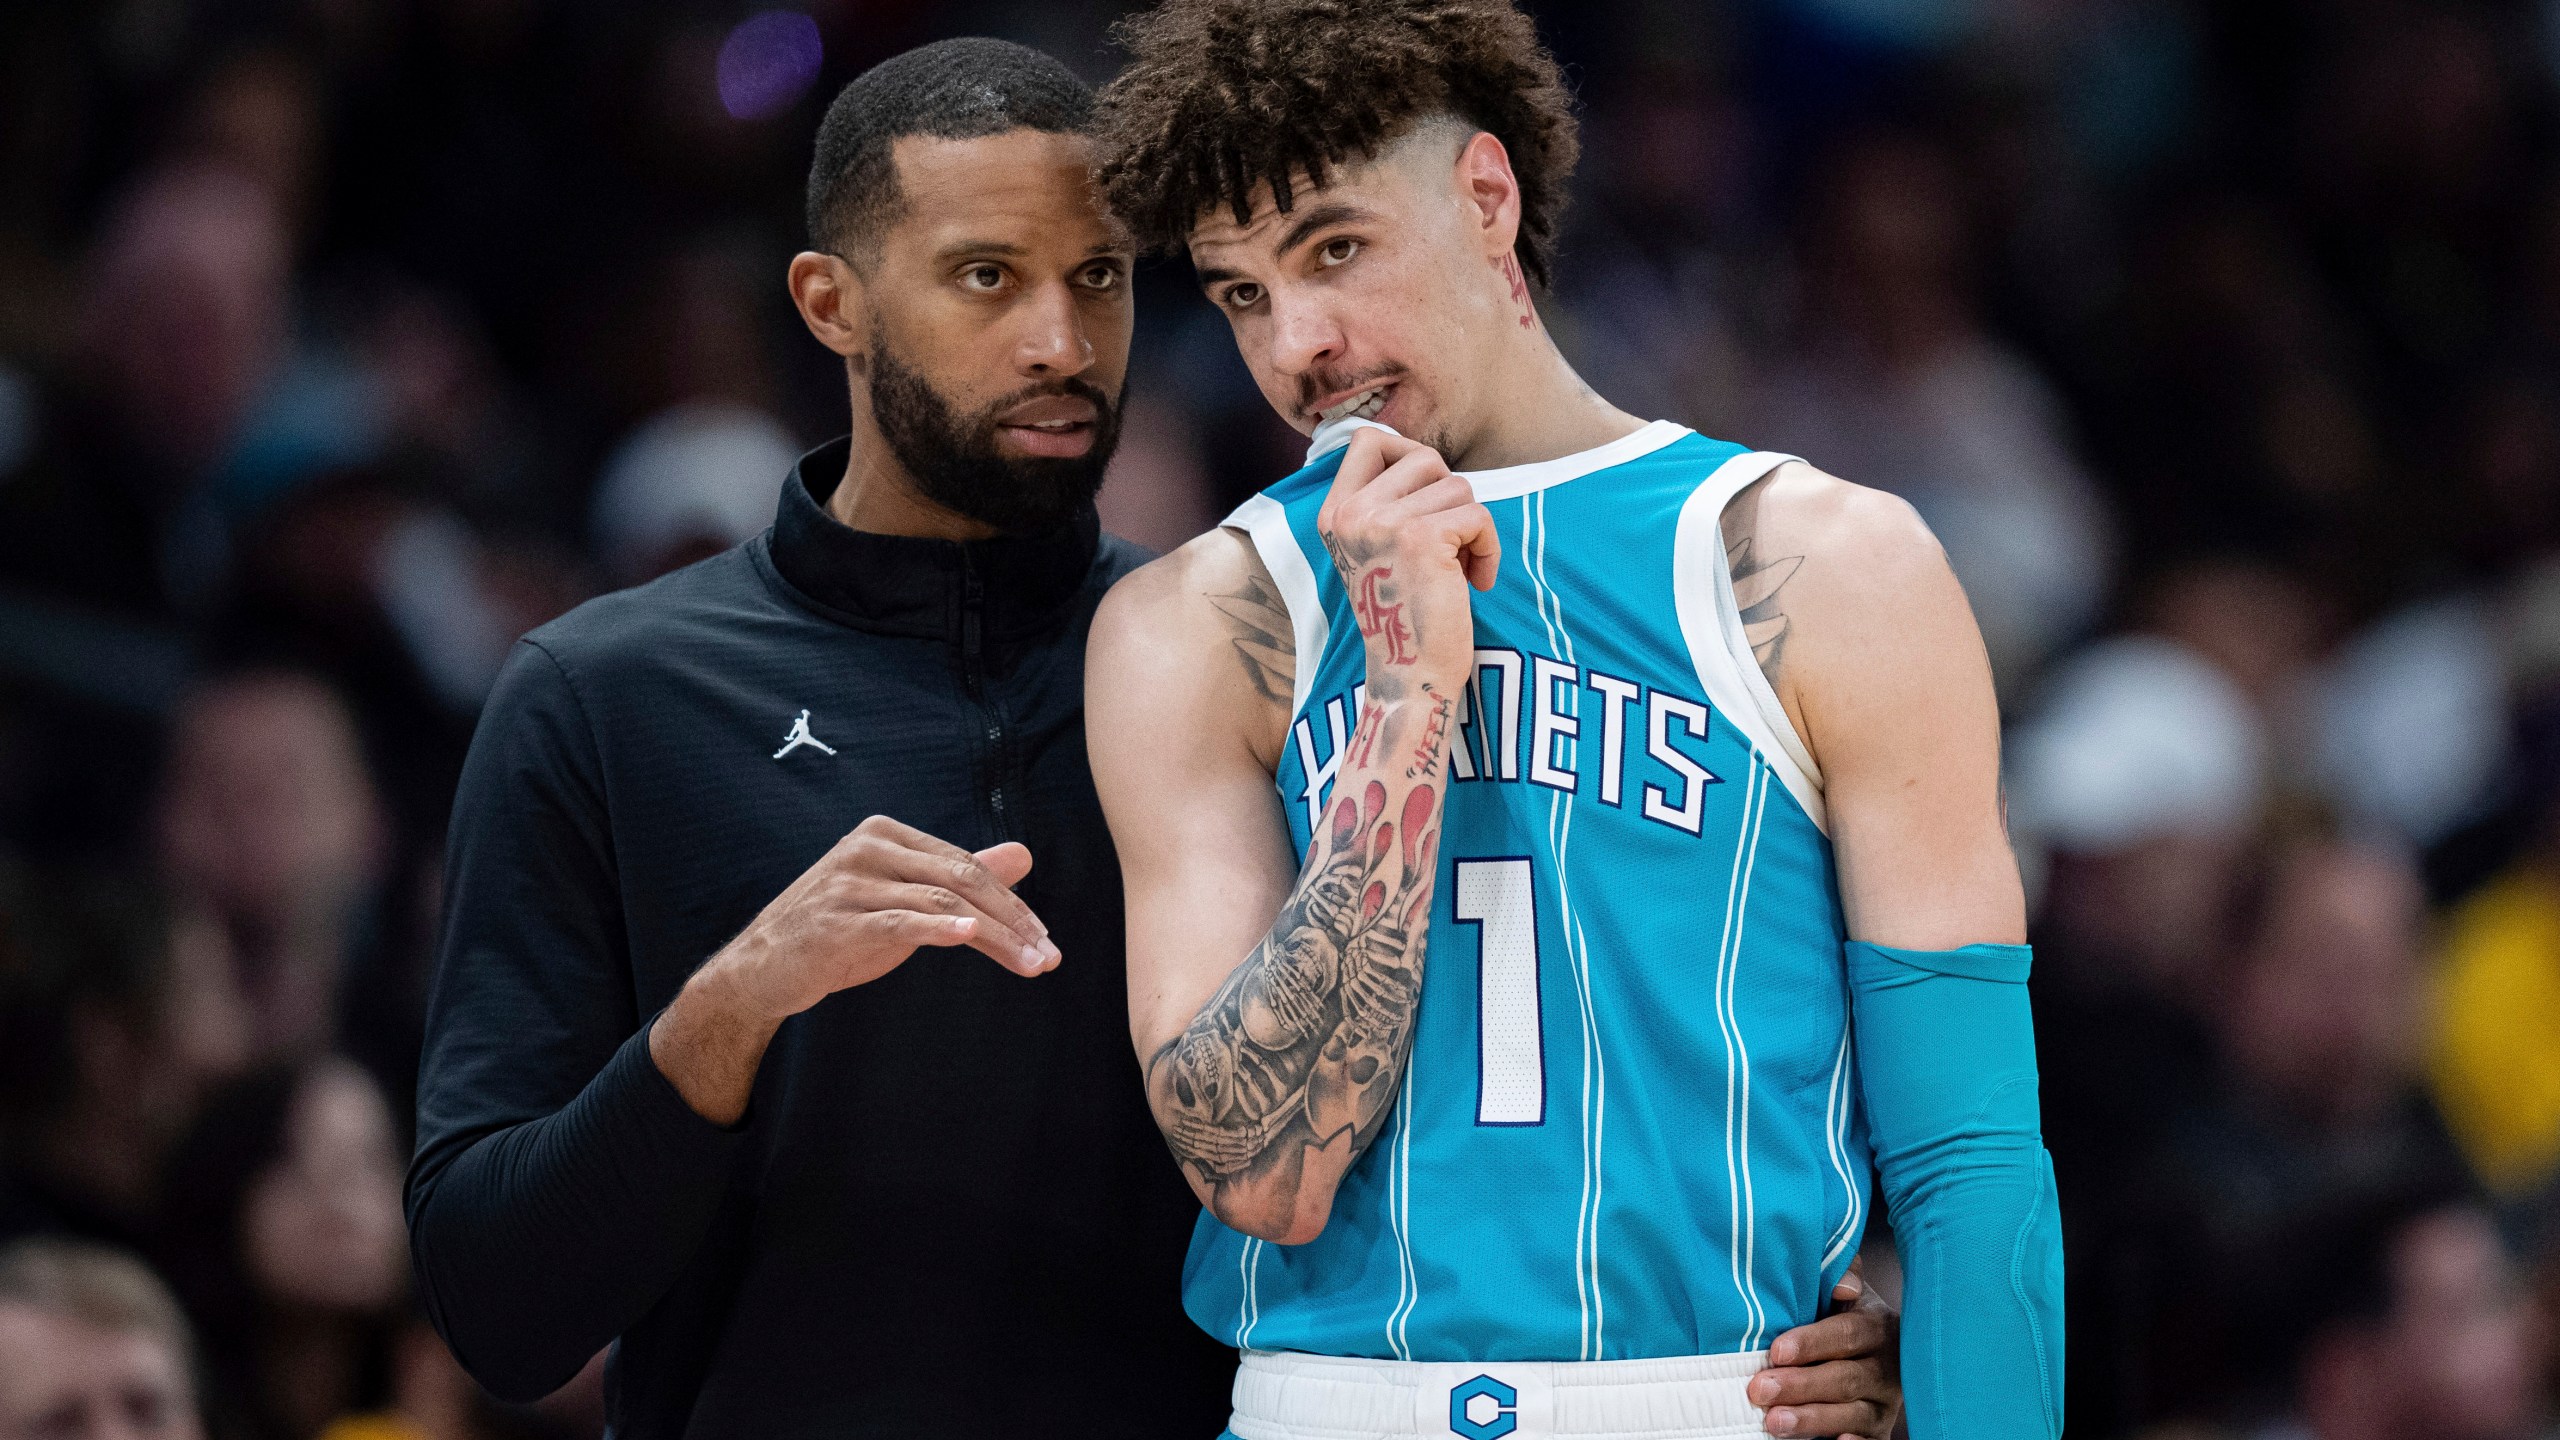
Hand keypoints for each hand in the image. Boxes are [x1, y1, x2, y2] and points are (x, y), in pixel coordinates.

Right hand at [711, 815, 1058, 1019]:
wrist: (761, 969)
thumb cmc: (838, 930)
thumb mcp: (904, 898)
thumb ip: (958, 875)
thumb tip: (1023, 854)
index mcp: (887, 835)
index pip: (965, 864)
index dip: (1012, 901)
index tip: (1044, 938)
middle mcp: (868, 849)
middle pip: (960, 879)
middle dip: (1013, 919)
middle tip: (1048, 955)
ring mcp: (848, 884)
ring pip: (940, 903)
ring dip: (994, 936)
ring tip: (1030, 963)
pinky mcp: (835, 922)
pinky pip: (898, 921)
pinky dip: (938, 927)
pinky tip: (970, 935)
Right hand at [1315, 428, 1497, 696]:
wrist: (1409, 676)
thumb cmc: (1404, 616)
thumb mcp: (1375, 550)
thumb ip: (1385, 503)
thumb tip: (1420, 455)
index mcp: (1334, 514)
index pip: (1366, 438)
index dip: (1406, 453)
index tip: (1425, 496)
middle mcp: (1351, 513)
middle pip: (1424, 457)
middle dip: (1450, 495)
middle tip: (1449, 541)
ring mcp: (1382, 523)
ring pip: (1458, 485)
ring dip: (1472, 526)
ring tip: (1460, 567)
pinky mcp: (1421, 538)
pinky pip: (1478, 514)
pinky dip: (1489, 548)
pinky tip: (1476, 582)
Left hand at [1748, 1263, 1902, 1438]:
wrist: (1870, 1349)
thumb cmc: (1837, 1314)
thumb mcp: (1840, 1292)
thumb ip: (1839, 1273)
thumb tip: (1844, 1283)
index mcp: (1878, 1327)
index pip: (1846, 1334)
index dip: (1812, 1343)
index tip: (1777, 1352)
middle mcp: (1887, 1368)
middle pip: (1845, 1378)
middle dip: (1800, 1386)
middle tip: (1759, 1390)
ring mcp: (1885, 1404)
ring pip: (1853, 1415)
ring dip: (1812, 1419)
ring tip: (1774, 1423)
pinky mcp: (1880, 1431)